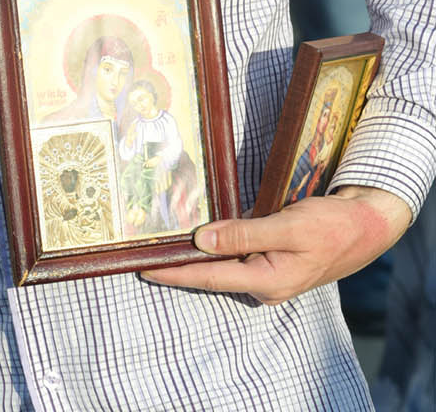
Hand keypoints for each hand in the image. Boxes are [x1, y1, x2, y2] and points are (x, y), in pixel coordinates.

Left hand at [142, 185, 410, 303]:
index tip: (143, 267)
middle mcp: (262, 282)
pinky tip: (198, 235)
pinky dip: (215, 246)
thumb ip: (244, 234)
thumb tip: (201, 240)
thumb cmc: (331, 226)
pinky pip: (235, 255)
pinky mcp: (271, 259)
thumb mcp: (288, 227)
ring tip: (161, 241)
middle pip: (211, 274)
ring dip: (195, 253)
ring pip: (222, 263)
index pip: (209, 278)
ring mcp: (267, 273)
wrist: (365, 226)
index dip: (175, 272)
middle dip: (178, 263)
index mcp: (266, 281)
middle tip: (143, 249)